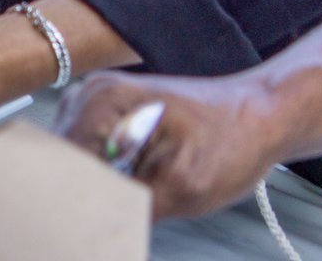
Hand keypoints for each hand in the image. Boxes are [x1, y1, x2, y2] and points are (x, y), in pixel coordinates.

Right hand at [55, 70, 282, 218]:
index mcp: (102, 101)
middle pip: (59, 158)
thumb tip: (91, 228)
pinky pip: (88, 152)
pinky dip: (104, 176)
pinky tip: (131, 187)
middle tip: (111, 218)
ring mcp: (97, 101)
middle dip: (81, 192)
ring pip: (72, 158)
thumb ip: (130, 208)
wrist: (262, 116)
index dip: (72, 199)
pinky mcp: (109, 113)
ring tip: (132, 199)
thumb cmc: (234, 141)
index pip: (59, 161)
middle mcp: (91, 93)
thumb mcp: (183, 188)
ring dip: (93, 184)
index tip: (91, 225)